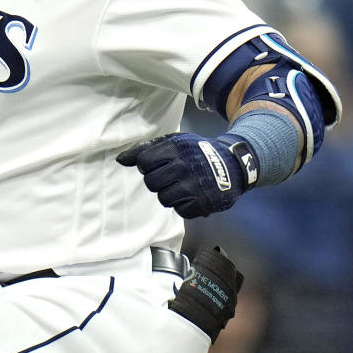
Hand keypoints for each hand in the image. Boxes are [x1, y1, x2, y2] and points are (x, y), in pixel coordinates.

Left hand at [117, 132, 257, 217]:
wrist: (232, 164)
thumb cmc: (197, 152)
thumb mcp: (174, 142)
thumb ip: (145, 149)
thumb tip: (120, 160)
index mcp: (175, 149)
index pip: (144, 163)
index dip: (147, 166)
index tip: (158, 165)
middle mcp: (183, 166)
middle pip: (151, 183)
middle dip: (158, 181)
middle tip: (171, 177)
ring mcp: (193, 186)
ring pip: (164, 198)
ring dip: (171, 194)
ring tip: (183, 186)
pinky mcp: (201, 203)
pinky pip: (180, 210)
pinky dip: (185, 205)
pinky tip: (193, 195)